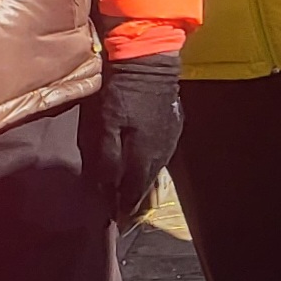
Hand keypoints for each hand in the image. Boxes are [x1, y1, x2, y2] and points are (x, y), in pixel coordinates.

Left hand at [82, 56, 184, 221]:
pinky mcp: (174, 125)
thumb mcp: (106, 122)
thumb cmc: (122, 90)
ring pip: (156, 168)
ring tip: (133, 191)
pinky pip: (162, 154)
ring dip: (144, 181)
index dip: (123, 204)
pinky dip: (151, 164)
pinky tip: (145, 164)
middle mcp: (162, 151)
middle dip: (135, 197)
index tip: (116, 219)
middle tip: (124, 211)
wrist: (150, 60)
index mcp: (144, 153)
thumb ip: (107, 155)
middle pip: (147, 181)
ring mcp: (170, 138)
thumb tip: (106, 185)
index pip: (133, 187)